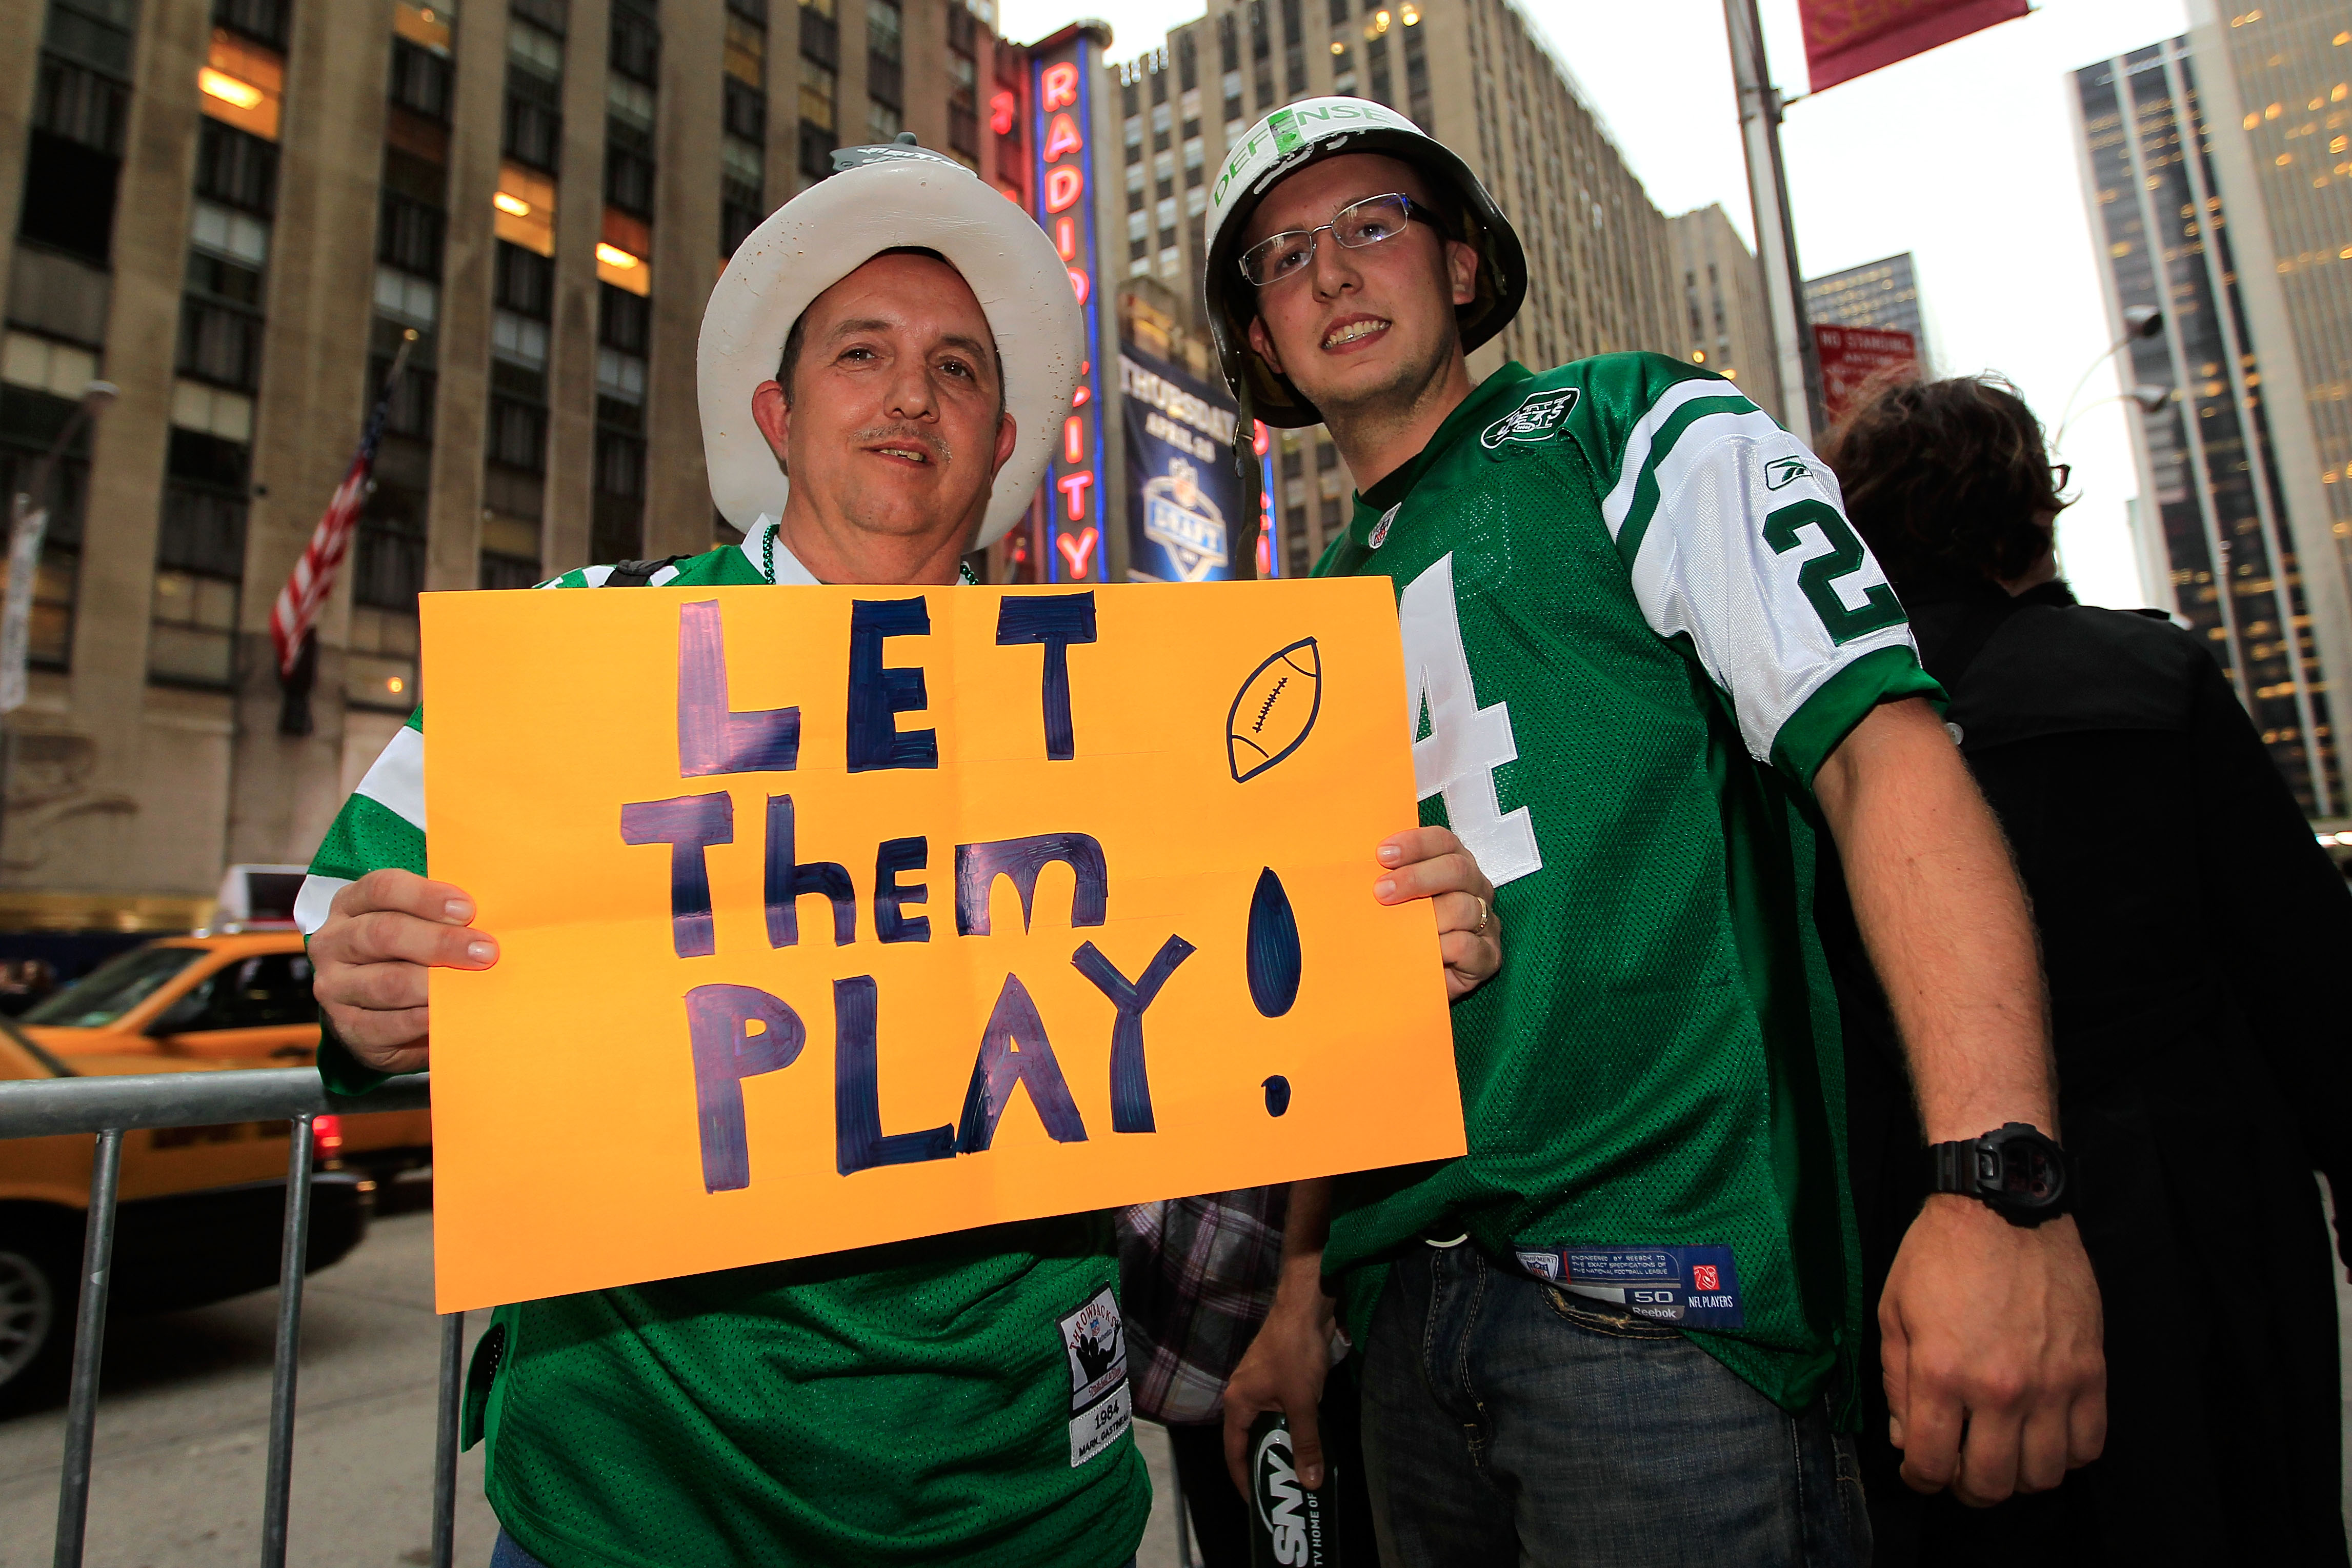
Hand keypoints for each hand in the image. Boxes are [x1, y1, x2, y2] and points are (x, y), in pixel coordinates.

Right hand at [308, 869, 498, 1074]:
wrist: (376, 1016)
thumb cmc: (406, 957)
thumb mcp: (414, 927)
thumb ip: (440, 917)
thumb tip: (491, 916)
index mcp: (351, 905)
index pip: (382, 889)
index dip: (426, 897)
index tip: (468, 909)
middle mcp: (334, 942)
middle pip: (385, 933)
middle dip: (441, 942)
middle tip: (485, 951)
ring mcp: (334, 987)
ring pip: (388, 982)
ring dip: (436, 984)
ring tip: (472, 985)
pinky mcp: (347, 1028)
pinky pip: (389, 1023)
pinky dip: (424, 1018)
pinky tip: (450, 1013)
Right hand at [1223, 1272, 1337, 1494]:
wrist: (1305, 1306)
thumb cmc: (1295, 1352)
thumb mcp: (1302, 1402)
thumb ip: (1306, 1443)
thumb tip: (1310, 1482)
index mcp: (1237, 1403)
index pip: (1233, 1452)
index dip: (1244, 1480)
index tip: (1257, 1505)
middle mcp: (1242, 1396)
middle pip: (1249, 1440)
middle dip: (1265, 1465)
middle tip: (1285, 1492)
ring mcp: (1259, 1386)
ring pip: (1266, 1426)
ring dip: (1281, 1446)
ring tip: (1298, 1472)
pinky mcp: (1277, 1378)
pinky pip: (1279, 1412)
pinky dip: (1290, 1428)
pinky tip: (1307, 1440)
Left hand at [1374, 826, 1500, 1000]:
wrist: (1414, 981)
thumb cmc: (1403, 934)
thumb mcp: (1393, 902)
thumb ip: (1386, 880)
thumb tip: (1357, 866)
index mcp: (1454, 866)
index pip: (1443, 842)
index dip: (1415, 843)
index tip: (1383, 854)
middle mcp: (1475, 889)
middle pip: (1457, 869)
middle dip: (1416, 877)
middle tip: (1382, 892)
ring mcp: (1485, 922)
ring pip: (1464, 907)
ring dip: (1427, 916)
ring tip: (1398, 929)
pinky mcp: (1488, 957)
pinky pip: (1468, 945)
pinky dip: (1442, 947)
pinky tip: (1422, 952)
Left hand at [1880, 1195, 2104, 1504]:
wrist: (2005, 1205)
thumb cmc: (1941, 1254)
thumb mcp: (1894, 1312)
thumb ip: (1897, 1383)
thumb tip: (1906, 1438)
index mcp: (1942, 1373)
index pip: (1931, 1464)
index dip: (1920, 1480)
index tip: (1920, 1472)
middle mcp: (1999, 1388)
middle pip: (1991, 1483)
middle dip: (1968, 1488)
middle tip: (1961, 1470)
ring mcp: (2051, 1384)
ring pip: (2042, 1475)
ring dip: (2018, 1476)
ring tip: (2004, 1453)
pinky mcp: (2090, 1372)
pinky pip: (2088, 1445)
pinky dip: (2065, 1455)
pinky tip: (2044, 1437)